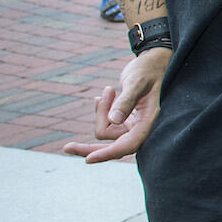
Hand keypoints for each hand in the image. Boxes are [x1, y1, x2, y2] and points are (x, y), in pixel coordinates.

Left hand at [66, 48, 169, 162]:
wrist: (154, 63)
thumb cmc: (149, 69)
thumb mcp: (136, 82)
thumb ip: (126, 101)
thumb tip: (114, 120)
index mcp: (150, 121)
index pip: (128, 145)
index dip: (108, 153)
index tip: (88, 159)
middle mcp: (142, 127)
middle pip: (113, 146)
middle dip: (90, 148)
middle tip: (67, 147)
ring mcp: (134, 125)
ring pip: (107, 130)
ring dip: (101, 112)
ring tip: (108, 90)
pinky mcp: (127, 120)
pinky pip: (107, 123)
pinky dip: (102, 110)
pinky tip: (106, 95)